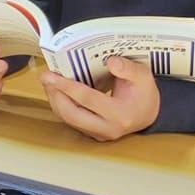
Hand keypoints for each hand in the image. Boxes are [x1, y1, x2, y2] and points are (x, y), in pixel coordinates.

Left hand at [38, 55, 159, 140]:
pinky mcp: (90, 133)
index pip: (88, 99)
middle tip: (45, 76)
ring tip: (48, 80)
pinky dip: (60, 104)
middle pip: (71, 113)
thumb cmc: (144, 94)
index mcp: (120, 115)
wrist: (149, 114)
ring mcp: (97, 134)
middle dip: (55, 94)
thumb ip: (129, 69)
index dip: (67, 86)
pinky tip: (56, 89)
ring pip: (67, 118)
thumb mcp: (144, 77)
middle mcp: (107, 129)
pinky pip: (70, 119)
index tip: (50, 75)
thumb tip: (111, 61)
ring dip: (54, 99)